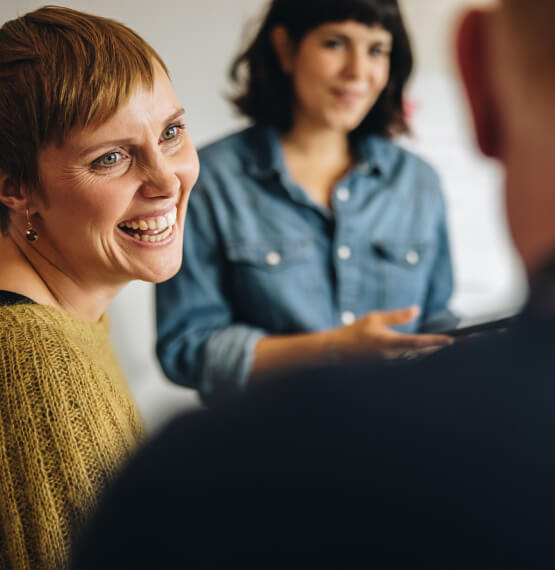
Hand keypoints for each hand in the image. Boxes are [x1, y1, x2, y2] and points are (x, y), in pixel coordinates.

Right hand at [331, 306, 452, 359]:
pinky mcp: (387, 368)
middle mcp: (392, 357)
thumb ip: (397, 316)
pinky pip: (407, 362)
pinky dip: (419, 357)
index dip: (436, 341)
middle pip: (422, 354)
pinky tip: (427, 353)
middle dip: (438, 348)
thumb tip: (416, 310)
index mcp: (389, 343)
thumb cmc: (355, 332)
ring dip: (430, 353)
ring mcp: (390, 365)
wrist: (336, 351)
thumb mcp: (375, 319)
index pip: (418, 343)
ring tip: (446, 346)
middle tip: (455, 343)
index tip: (451, 340)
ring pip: (416, 359)